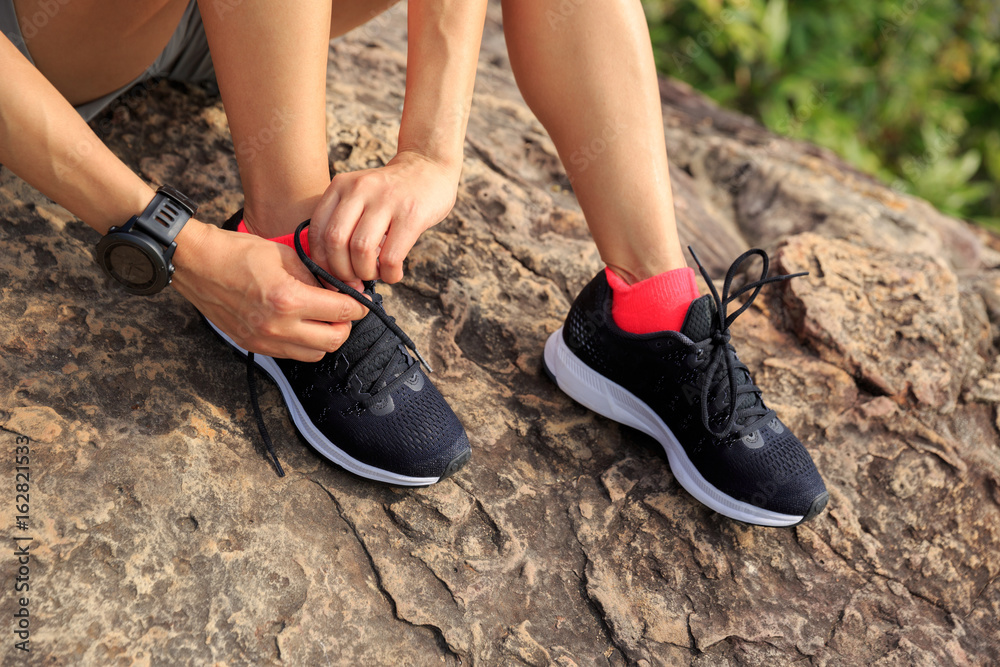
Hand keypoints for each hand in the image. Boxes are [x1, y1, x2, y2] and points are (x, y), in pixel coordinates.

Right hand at [171, 221, 368, 361]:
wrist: (197, 264)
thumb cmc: (239, 252)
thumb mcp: (286, 255)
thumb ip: (318, 275)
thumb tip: (346, 288)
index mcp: (289, 299)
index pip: (341, 312)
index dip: (358, 306)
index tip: (360, 300)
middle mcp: (278, 326)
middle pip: (333, 341)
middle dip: (345, 325)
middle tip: (344, 310)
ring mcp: (264, 340)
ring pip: (315, 354)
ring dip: (325, 338)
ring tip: (323, 318)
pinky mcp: (253, 345)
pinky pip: (292, 354)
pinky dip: (304, 343)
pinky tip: (302, 324)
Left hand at [308, 151, 459, 283]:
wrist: (429, 167)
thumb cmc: (391, 193)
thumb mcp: (359, 194)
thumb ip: (342, 221)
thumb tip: (331, 269)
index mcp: (341, 185)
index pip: (318, 231)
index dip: (322, 262)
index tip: (333, 277)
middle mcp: (360, 189)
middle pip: (335, 241)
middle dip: (342, 271)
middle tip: (354, 279)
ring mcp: (387, 200)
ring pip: (361, 249)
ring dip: (365, 273)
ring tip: (375, 274)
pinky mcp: (411, 214)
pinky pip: (391, 256)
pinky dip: (389, 274)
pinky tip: (393, 273)